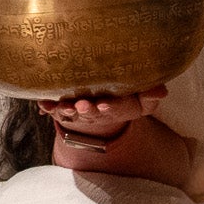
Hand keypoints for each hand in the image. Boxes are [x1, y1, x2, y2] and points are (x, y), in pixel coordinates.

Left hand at [36, 85, 167, 143]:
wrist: (101, 105)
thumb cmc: (123, 99)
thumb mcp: (141, 101)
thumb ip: (151, 95)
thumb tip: (162, 90)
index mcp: (114, 108)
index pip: (113, 109)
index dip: (110, 107)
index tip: (105, 104)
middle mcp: (94, 111)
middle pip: (90, 113)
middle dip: (86, 110)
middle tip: (82, 106)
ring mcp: (77, 110)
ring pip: (71, 113)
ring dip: (66, 111)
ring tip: (63, 106)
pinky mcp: (62, 107)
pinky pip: (53, 109)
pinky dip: (47, 108)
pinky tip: (42, 103)